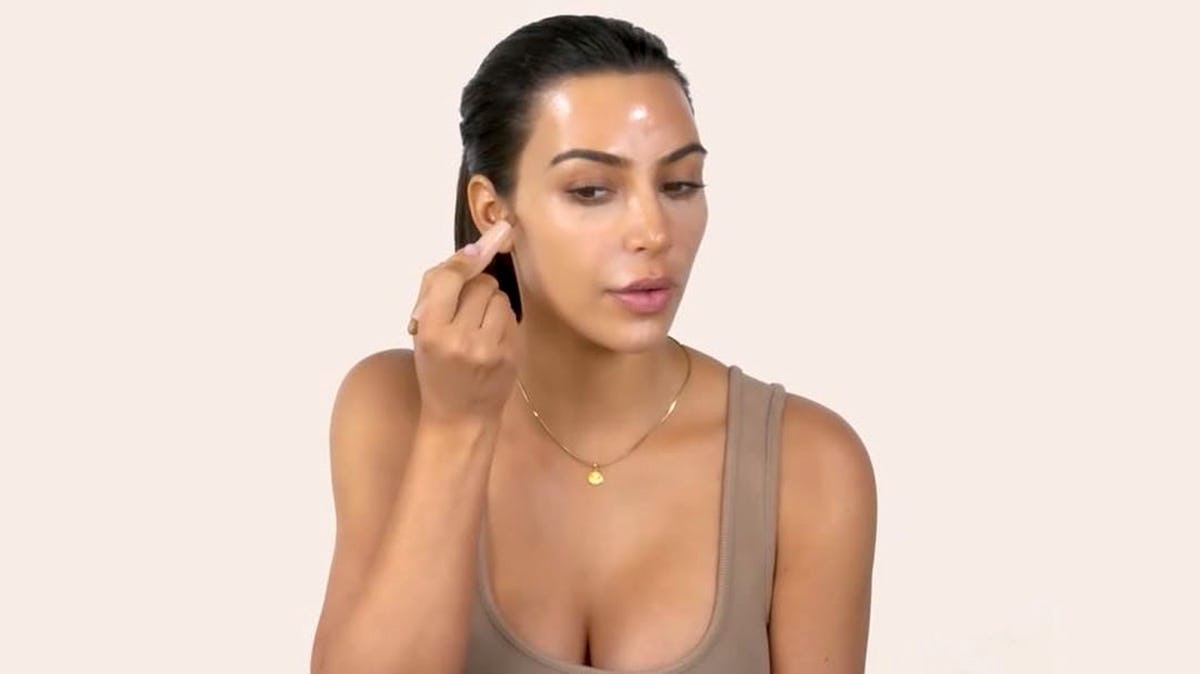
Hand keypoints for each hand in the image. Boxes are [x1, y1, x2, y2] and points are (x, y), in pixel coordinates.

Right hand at [408, 222, 516, 425]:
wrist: (459, 418)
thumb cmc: (436, 371)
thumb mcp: (422, 334)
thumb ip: (437, 292)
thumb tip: (469, 252)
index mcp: (431, 332)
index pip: (449, 279)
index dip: (463, 261)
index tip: (476, 249)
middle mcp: (460, 340)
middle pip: (482, 284)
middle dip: (476, 287)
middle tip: (467, 306)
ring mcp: (489, 349)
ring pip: (500, 297)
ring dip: (491, 303)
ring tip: (478, 325)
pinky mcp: (511, 355)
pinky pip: (511, 317)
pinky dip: (502, 320)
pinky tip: (491, 339)